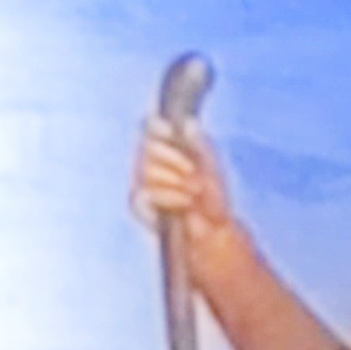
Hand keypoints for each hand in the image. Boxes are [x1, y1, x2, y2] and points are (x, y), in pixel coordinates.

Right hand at [130, 117, 235, 242]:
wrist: (212, 227)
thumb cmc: (211, 190)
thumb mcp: (211, 164)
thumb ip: (200, 143)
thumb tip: (190, 122)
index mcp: (164, 143)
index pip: (149, 125)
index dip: (157, 126)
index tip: (171, 132)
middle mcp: (147, 158)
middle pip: (148, 147)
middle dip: (173, 159)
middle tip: (193, 172)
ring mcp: (141, 180)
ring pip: (146, 171)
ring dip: (174, 181)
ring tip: (195, 191)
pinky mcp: (138, 203)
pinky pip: (144, 194)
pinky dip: (168, 198)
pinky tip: (185, 202)